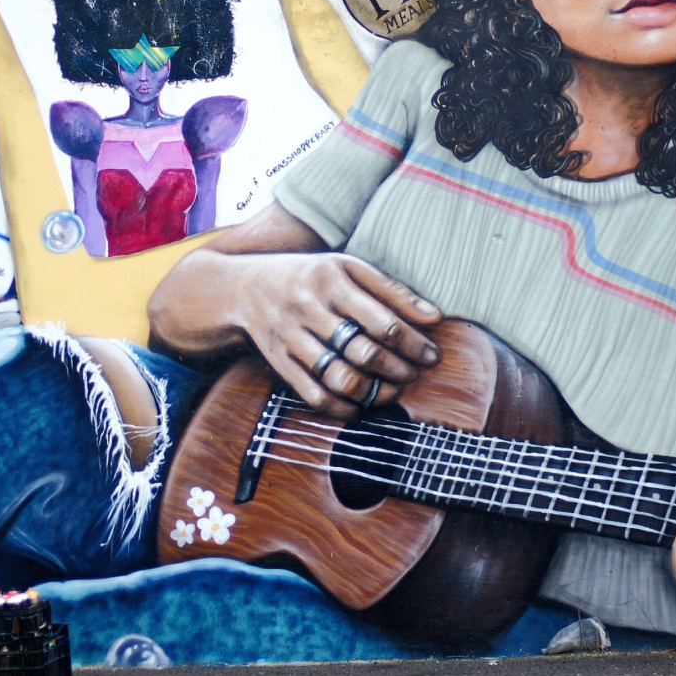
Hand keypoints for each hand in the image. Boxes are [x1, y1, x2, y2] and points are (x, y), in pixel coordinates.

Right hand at [232, 251, 441, 418]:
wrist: (241, 287)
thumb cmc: (308, 275)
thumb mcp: (346, 267)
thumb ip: (391, 289)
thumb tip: (434, 317)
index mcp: (332, 279)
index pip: (382, 320)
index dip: (413, 343)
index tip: (432, 356)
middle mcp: (309, 307)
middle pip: (363, 351)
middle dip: (397, 370)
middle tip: (414, 374)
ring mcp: (291, 337)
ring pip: (340, 377)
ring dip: (373, 392)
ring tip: (393, 392)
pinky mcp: (278, 361)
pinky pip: (313, 394)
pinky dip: (341, 407)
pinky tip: (360, 406)